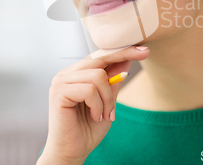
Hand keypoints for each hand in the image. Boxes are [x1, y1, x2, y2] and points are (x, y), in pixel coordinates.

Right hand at [37, 46, 149, 164]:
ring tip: (106, 114)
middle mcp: (67, 74)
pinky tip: (95, 116)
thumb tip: (127, 59)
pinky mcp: (58, 92)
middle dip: (124, 57)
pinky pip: (89, 90)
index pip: (101, 56)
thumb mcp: (108, 102)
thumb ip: (113, 82)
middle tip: (144, 54)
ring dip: (108, 98)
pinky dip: (98, 105)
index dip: (122, 51)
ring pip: (97, 76)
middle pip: (99, 58)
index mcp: (77, 74)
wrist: (72, 152)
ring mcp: (61, 82)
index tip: (144, 49)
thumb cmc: (87, 129)